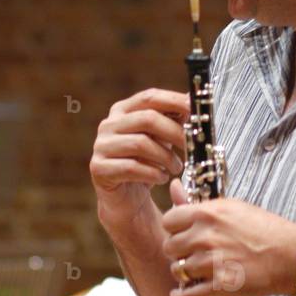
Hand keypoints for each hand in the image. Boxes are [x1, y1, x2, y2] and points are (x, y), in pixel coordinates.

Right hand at [90, 88, 189, 229]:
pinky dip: (153, 173)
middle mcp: (109, 124)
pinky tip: (162, 178)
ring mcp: (101, 145)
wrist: (126, 198)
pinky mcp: (99, 168)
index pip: (149, 97)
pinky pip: (131, 168)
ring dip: (166, 157)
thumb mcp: (162, 137)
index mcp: (123, 110)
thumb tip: (193, 102)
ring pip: (140, 144)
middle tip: (191, 145)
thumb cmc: (147, 162)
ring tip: (177, 167)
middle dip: (175, 132)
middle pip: (147, 119)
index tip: (196, 109)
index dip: (174, 101)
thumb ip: (174, 119)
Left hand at [162, 179, 295, 295]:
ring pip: (177, 271)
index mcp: (207, 214)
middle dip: (178, 252)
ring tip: (197, 272)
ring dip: (184, 274)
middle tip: (191, 254)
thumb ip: (198, 202)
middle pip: (170, 247)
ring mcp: (211, 263)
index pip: (169, 220)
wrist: (290, 255)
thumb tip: (174, 186)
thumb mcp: (232, 206)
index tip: (182, 234)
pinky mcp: (220, 286)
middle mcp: (206, 237)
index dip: (174, 229)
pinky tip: (183, 294)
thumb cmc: (264, 228)